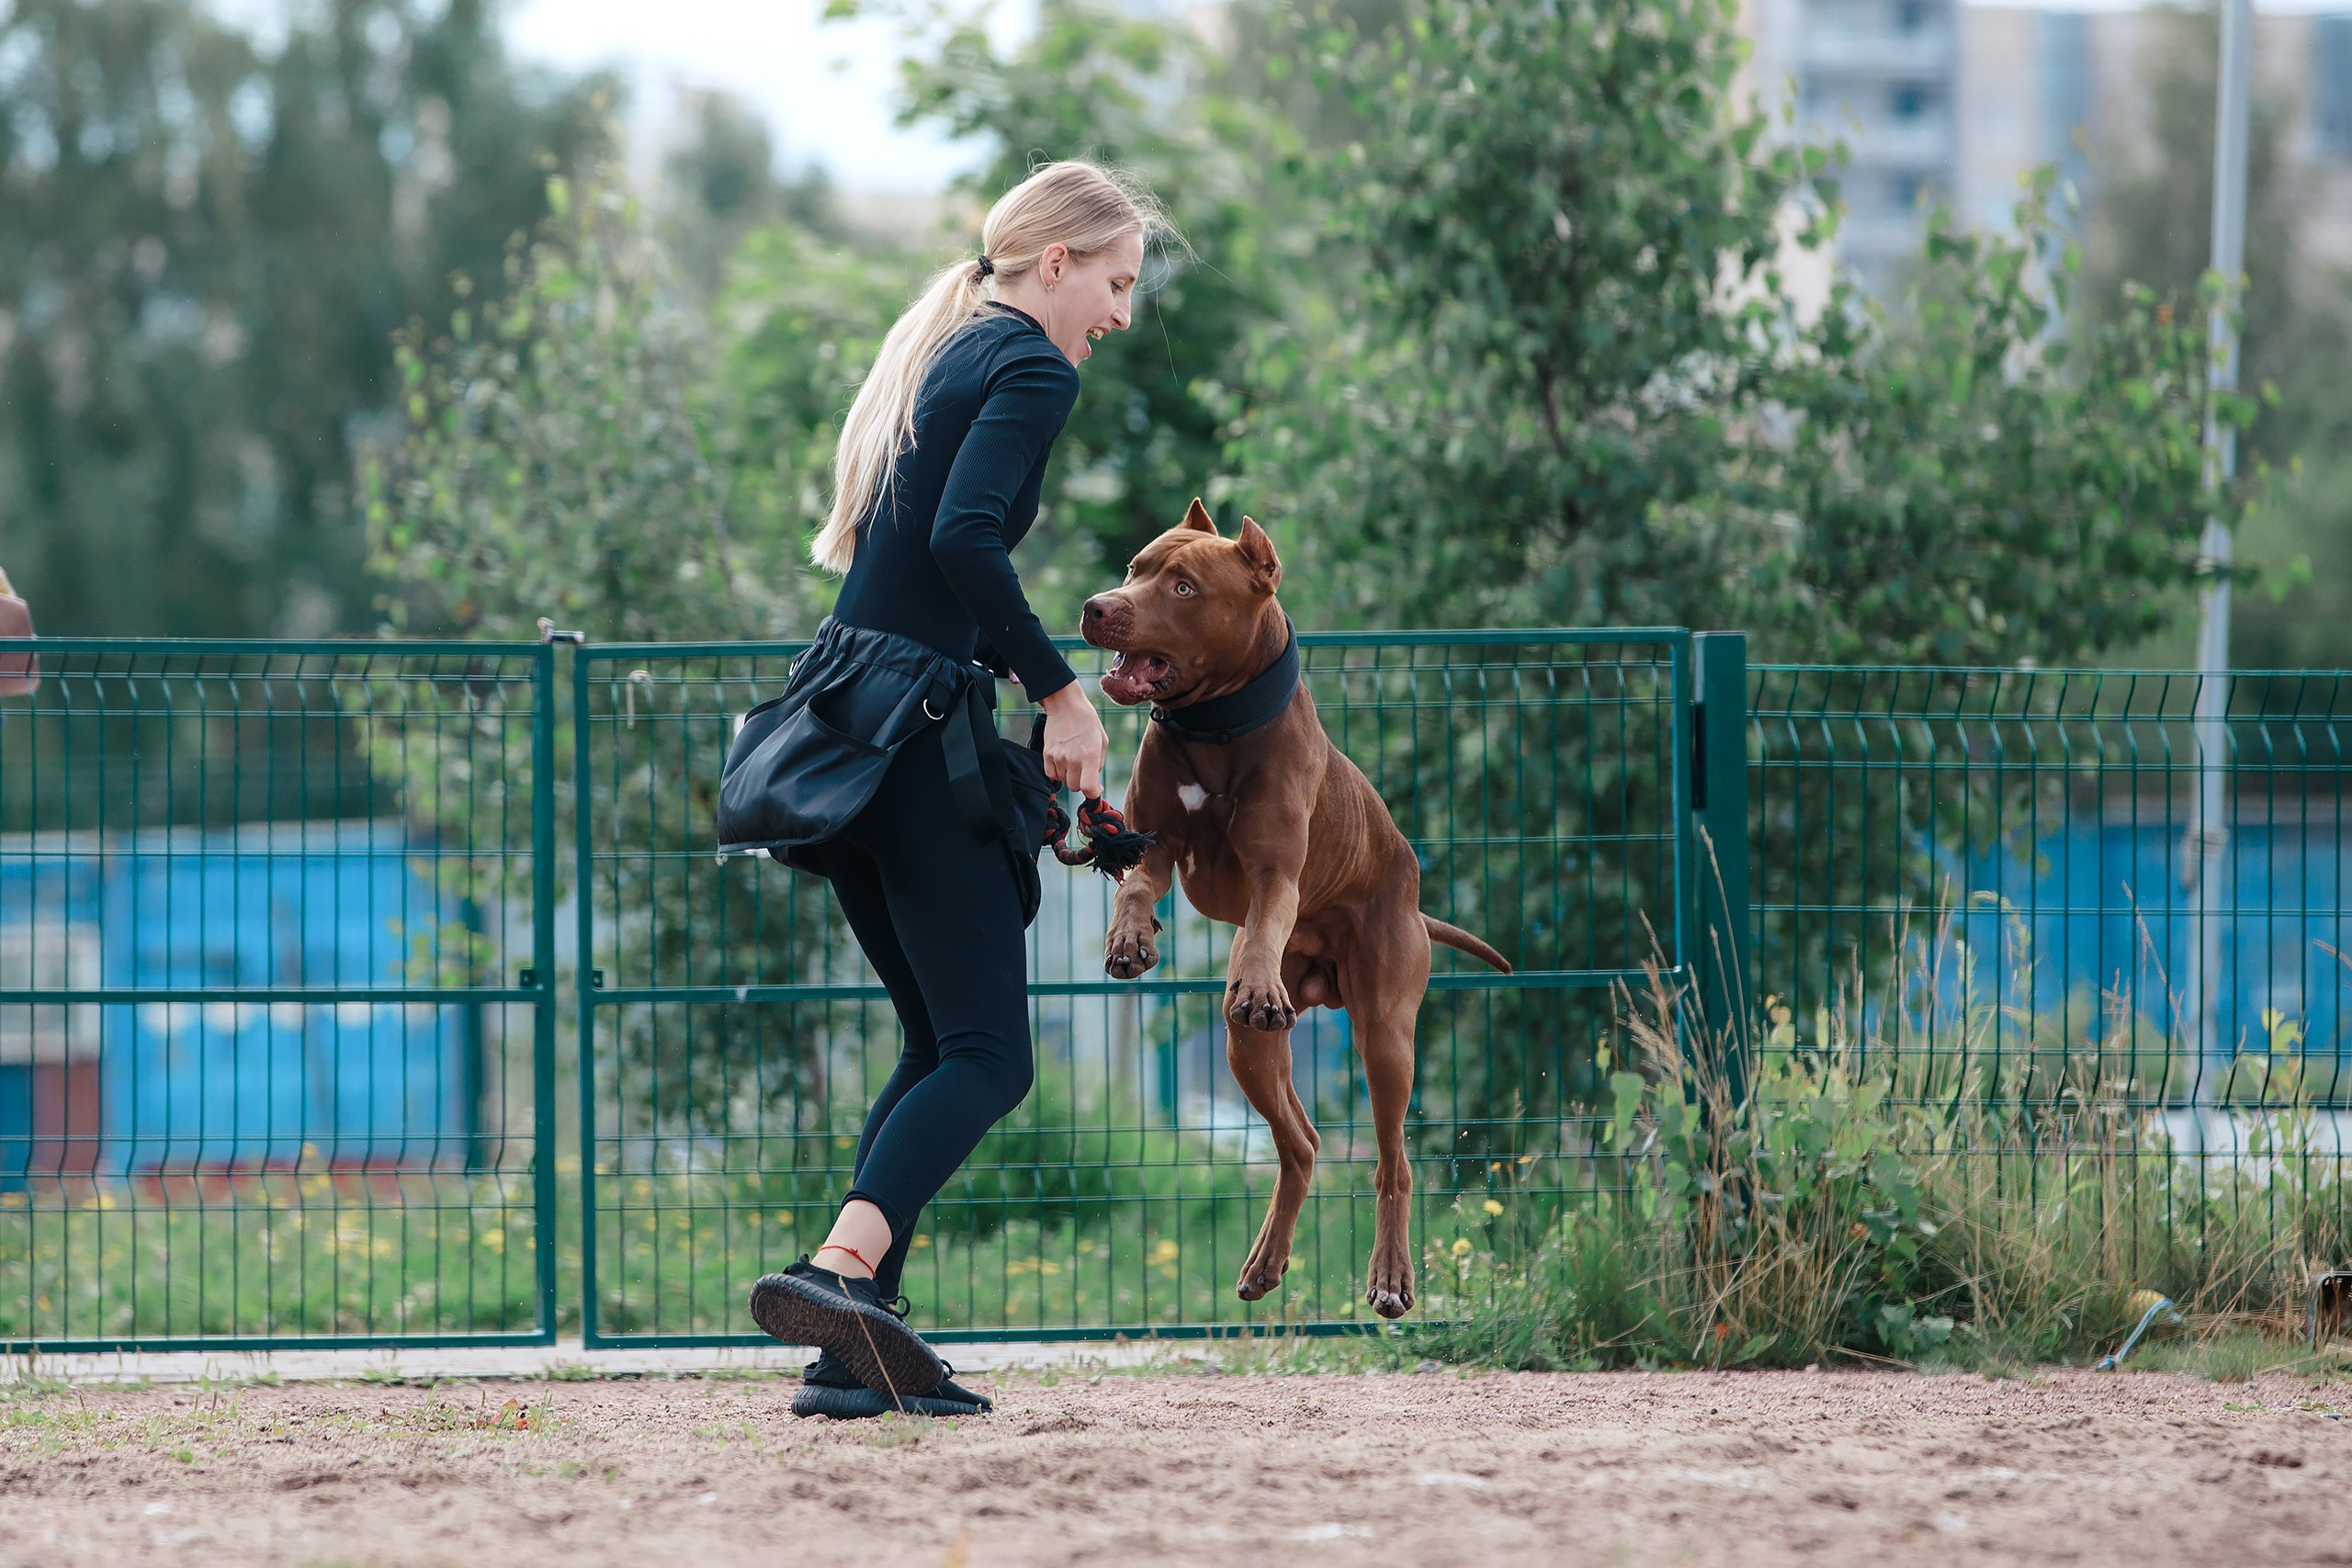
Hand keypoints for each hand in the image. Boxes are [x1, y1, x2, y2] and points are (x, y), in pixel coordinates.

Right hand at [1039, 681, 1107, 798]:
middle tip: (1084, 771)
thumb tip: (1094, 781)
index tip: (1095, 788)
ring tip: (1073, 760)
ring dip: (1069, 776)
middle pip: (1075, 787)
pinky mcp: (1046, 754)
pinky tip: (1063, 761)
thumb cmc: (1087, 722)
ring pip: (1063, 781)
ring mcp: (1057, 757)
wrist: (1066, 706)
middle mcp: (1072, 759)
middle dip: (1081, 783)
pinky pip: (1050, 774)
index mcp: (1089, 756)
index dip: (1093, 792)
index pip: (1088, 788)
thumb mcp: (1102, 741)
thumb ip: (1099, 763)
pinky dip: (1057, 772)